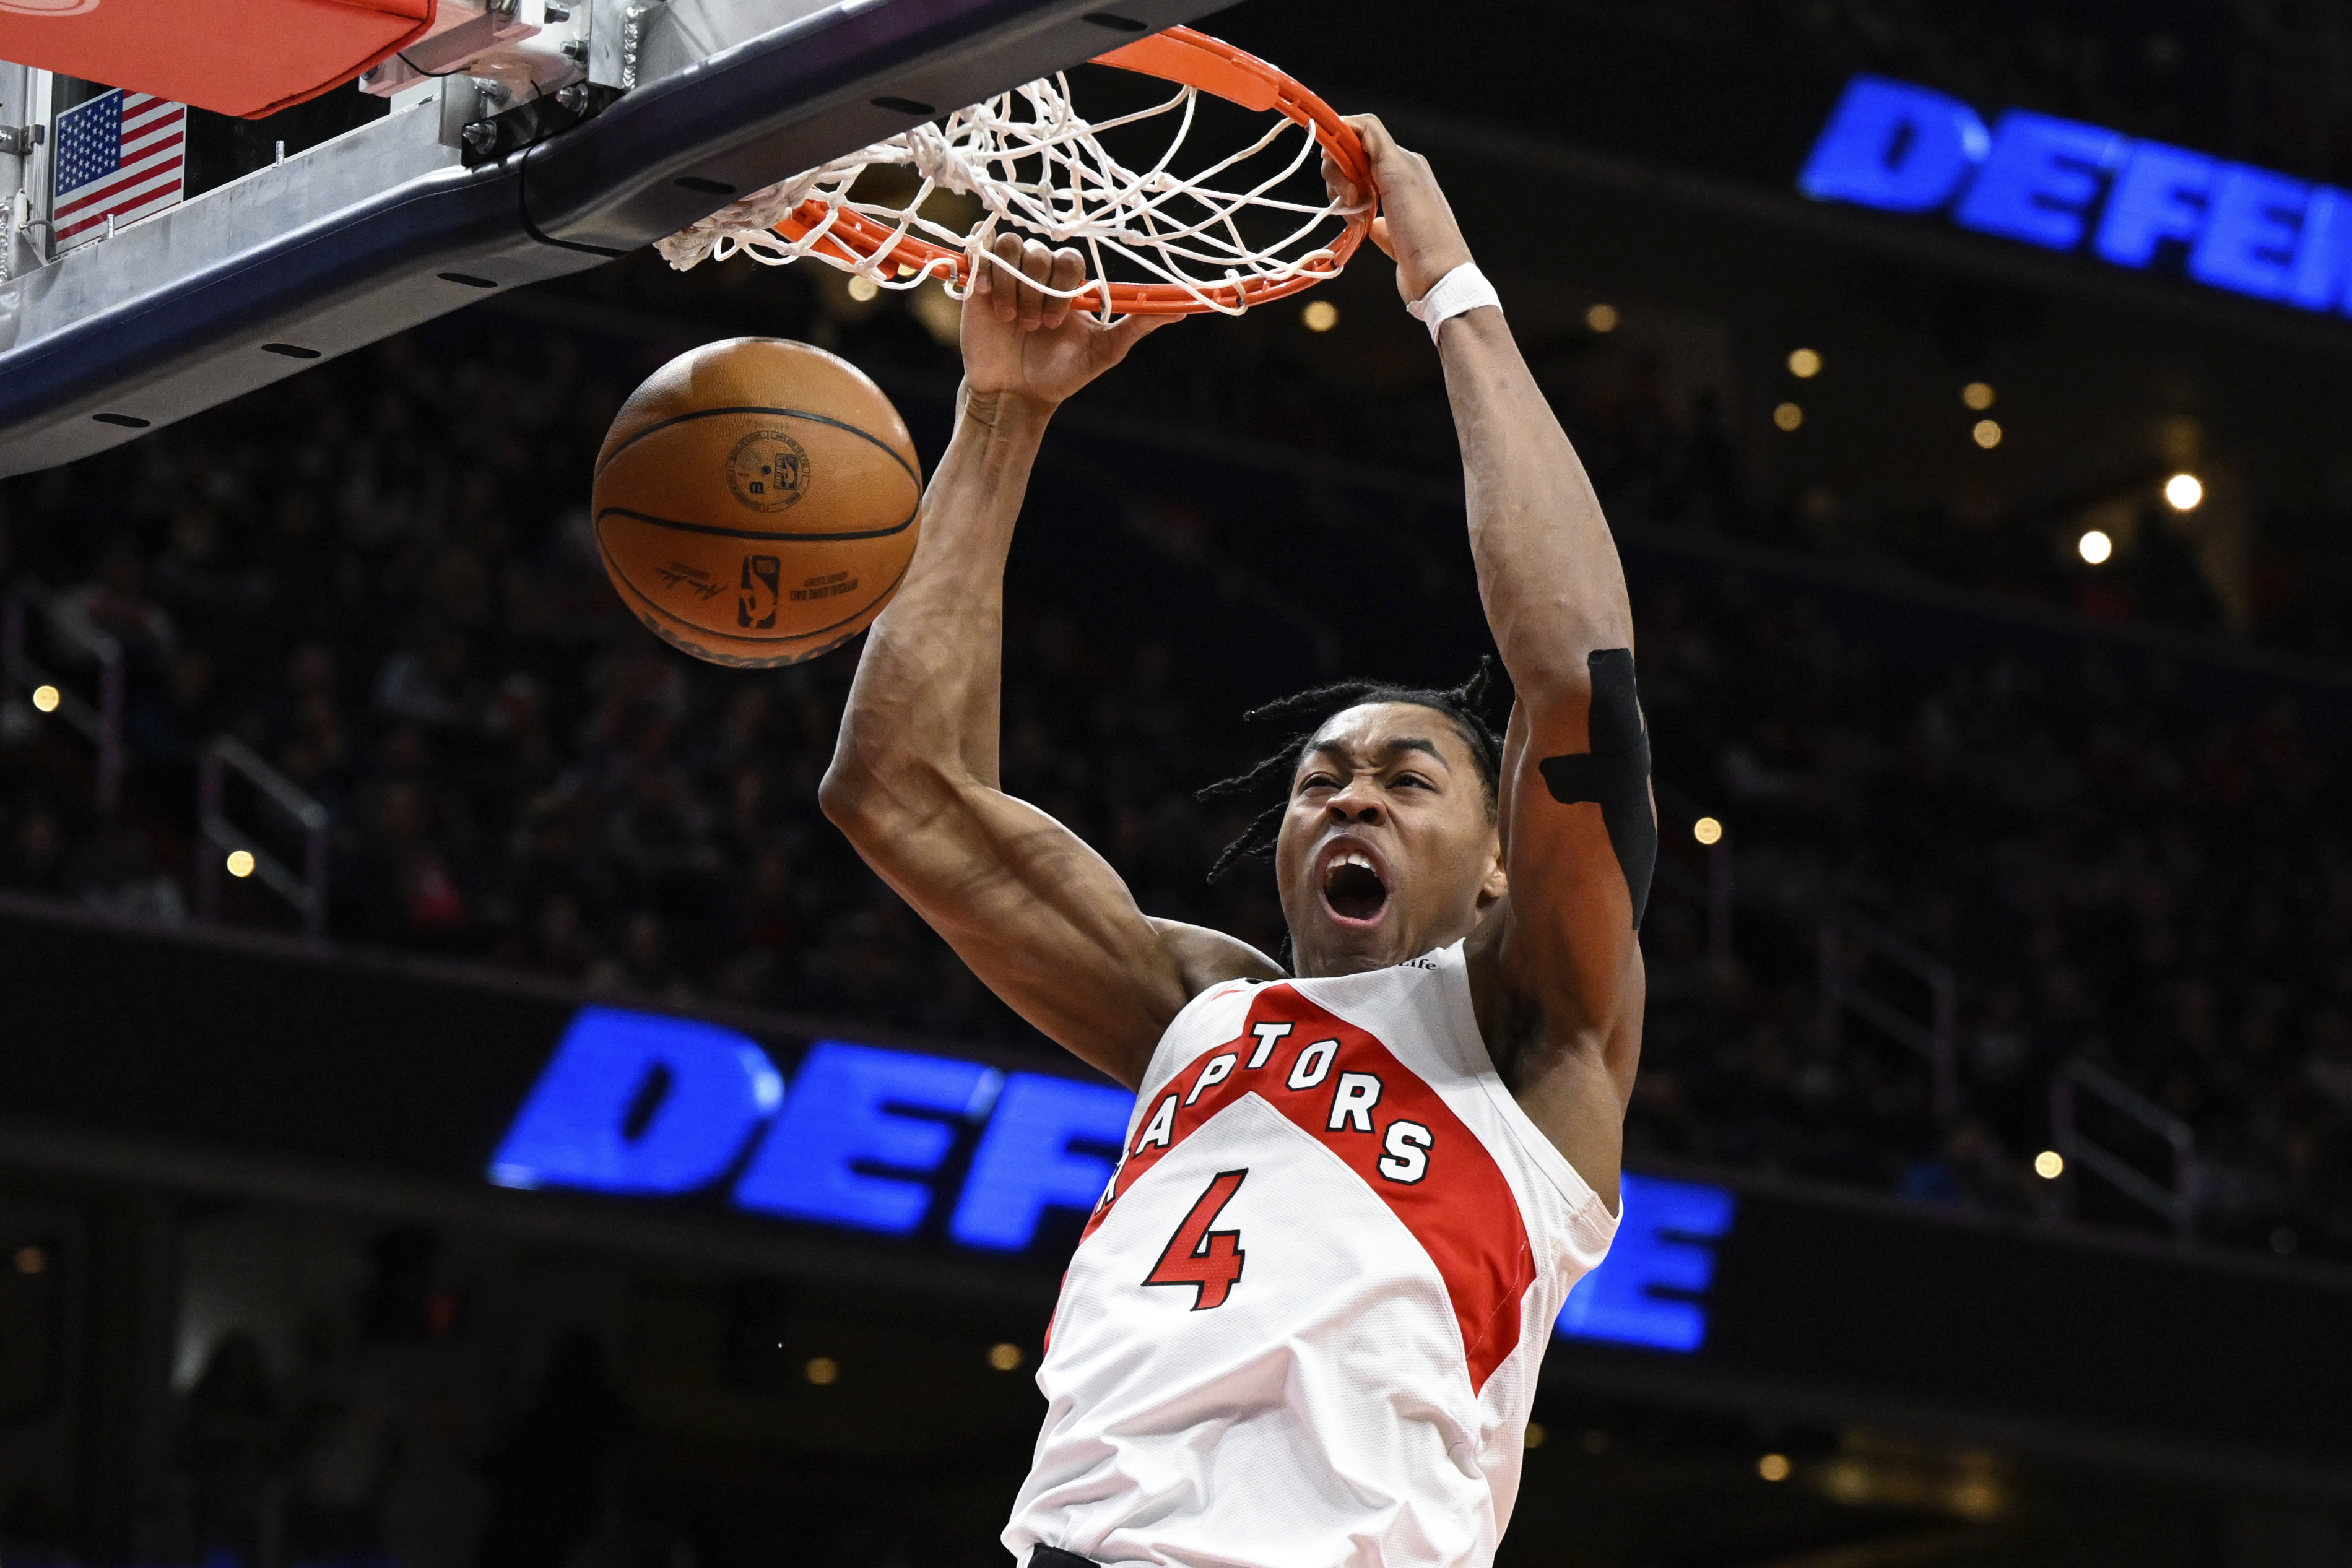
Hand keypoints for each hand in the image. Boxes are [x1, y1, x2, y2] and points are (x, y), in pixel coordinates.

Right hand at [960, 233, 1167, 413]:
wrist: (1014, 394)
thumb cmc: (1060, 374)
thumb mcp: (1104, 352)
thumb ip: (1138, 326)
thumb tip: (1181, 310)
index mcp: (1070, 287)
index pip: (1071, 258)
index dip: (1064, 285)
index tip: (1058, 323)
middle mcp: (1040, 276)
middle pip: (1040, 252)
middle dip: (1038, 291)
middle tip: (1035, 328)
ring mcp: (1008, 276)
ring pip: (1011, 248)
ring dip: (1013, 285)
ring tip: (1011, 320)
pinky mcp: (979, 281)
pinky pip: (983, 251)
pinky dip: (987, 271)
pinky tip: (989, 301)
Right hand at [1322, 114, 1473, 305]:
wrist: (1437, 278)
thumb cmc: (1421, 227)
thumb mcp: (1398, 173)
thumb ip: (1375, 141)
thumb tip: (1348, 121)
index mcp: (1404, 161)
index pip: (1361, 136)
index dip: (1341, 148)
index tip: (1334, 168)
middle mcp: (1401, 178)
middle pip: (1353, 163)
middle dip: (1341, 178)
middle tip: (1351, 199)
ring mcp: (1396, 205)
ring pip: (1354, 189)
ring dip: (1346, 201)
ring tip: (1357, 219)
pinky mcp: (1390, 231)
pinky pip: (1361, 216)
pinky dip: (1354, 220)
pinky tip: (1361, 229)